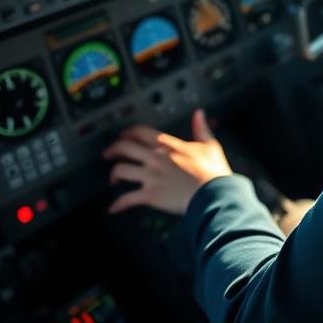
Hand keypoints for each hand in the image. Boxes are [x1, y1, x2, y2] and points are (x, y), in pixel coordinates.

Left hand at [101, 109, 233, 215]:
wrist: (213, 193)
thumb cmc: (212, 171)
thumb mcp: (209, 144)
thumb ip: (200, 128)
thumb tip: (199, 113)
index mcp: (167, 145)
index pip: (140, 132)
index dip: (127, 132)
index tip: (122, 136)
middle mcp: (155, 157)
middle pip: (124, 148)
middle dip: (113, 150)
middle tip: (108, 154)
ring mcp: (150, 176)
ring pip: (121, 170)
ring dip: (114, 174)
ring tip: (114, 179)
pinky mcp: (150, 195)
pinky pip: (127, 199)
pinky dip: (118, 204)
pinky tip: (114, 208)